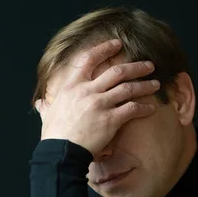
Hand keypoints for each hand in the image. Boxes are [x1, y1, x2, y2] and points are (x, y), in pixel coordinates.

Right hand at [34, 39, 160, 157]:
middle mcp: (87, 91)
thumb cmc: (54, 135)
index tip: (117, 44)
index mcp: (71, 86)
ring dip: (144, 85)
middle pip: (117, 72)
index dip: (105, 49)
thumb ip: (47, 106)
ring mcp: (100, 104)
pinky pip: (132, 109)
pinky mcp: (110, 120)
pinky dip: (144, 108)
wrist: (61, 152)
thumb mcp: (48, 114)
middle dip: (135, 67)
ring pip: (128, 88)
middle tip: (148, 65)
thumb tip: (41, 103)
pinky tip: (151, 108)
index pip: (89, 59)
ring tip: (155, 83)